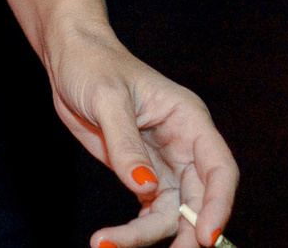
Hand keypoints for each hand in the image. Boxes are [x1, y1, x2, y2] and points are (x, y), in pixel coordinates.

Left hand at [43, 20, 238, 247]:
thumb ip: (126, 144)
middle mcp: (183, 146)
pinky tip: (109, 240)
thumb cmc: (93, 64)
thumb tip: (145, 188)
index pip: (219, 169)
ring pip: (169, 212)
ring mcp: (163, 163)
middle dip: (183, 232)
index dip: (218, 204)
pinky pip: (147, 212)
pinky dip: (132, 229)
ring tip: (106, 244)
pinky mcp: (140, 174)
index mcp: (189, 120)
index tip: (205, 235)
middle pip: (196, 200)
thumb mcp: (107, 99)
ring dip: (146, 235)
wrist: (68, 58)